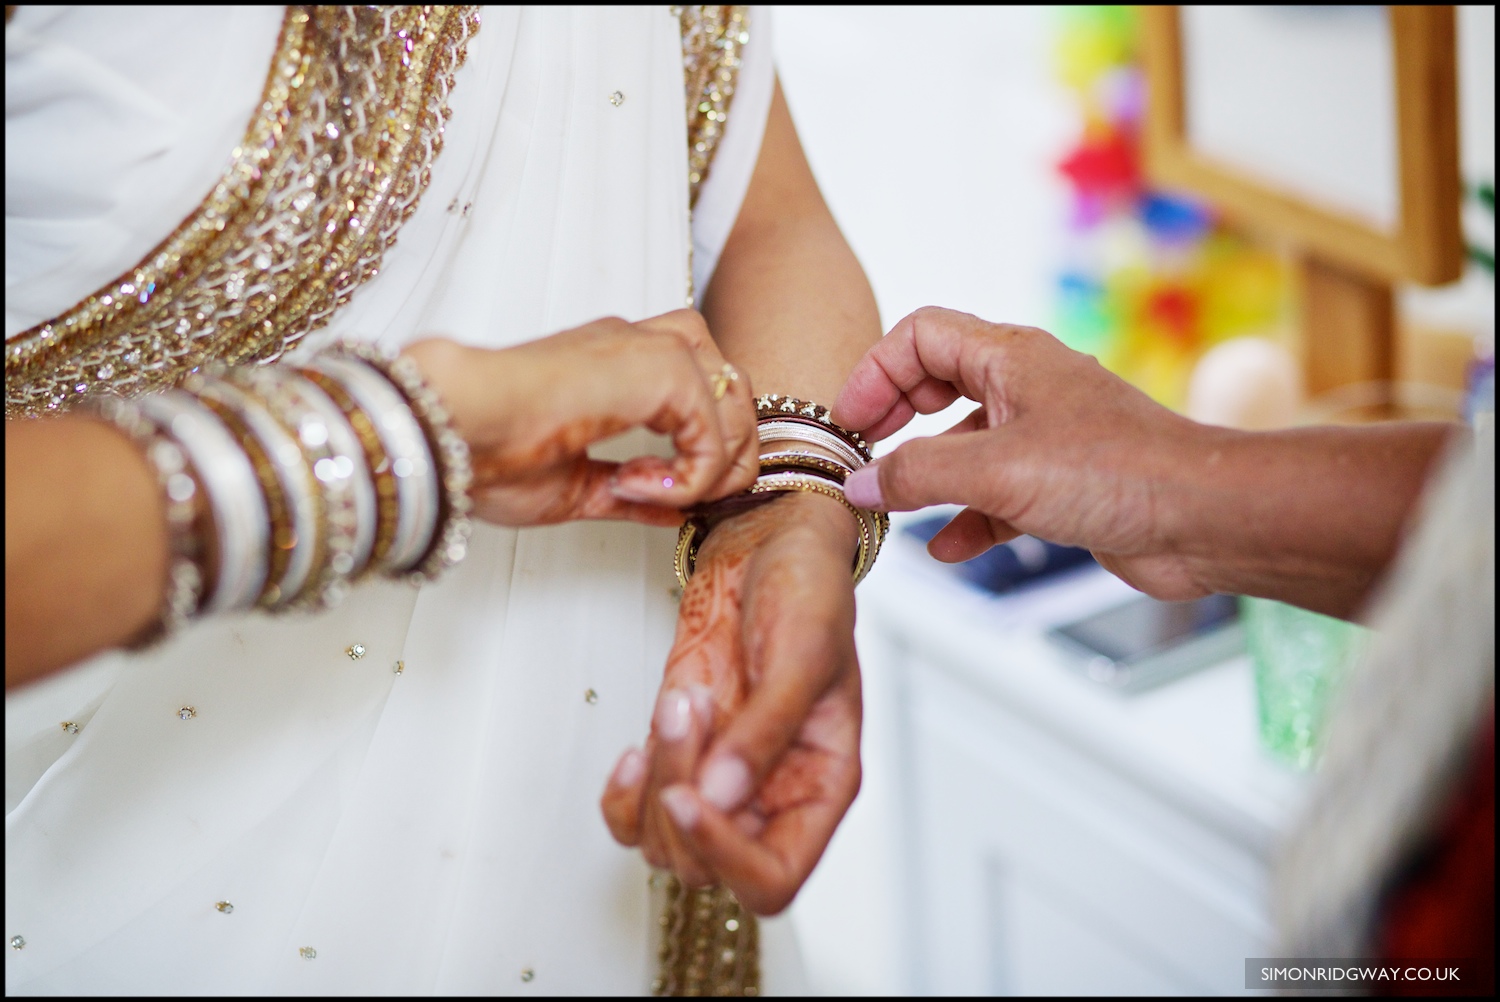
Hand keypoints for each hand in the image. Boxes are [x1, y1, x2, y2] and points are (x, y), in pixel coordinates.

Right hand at [403, 309, 757, 526]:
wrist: (446, 430)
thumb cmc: (482, 453)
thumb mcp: (577, 488)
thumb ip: (633, 493)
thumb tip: (677, 508)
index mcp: (616, 366)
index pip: (702, 383)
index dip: (710, 443)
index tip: (671, 498)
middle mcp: (634, 345)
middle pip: (731, 380)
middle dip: (729, 451)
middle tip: (688, 499)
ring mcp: (643, 347)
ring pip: (733, 390)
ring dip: (716, 456)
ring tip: (664, 493)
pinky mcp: (650, 364)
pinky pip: (712, 420)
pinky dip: (694, 467)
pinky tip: (640, 487)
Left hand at [599, 491, 862, 914]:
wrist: (769, 538)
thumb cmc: (810, 587)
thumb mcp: (802, 653)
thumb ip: (766, 731)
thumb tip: (721, 800)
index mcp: (822, 784)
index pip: (772, 880)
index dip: (726, 857)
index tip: (690, 797)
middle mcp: (771, 792)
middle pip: (707, 867)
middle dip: (681, 800)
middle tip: (690, 711)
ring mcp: (720, 773)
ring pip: (662, 841)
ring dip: (653, 782)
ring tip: (679, 701)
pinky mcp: (680, 748)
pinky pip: (634, 811)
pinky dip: (622, 791)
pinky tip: (636, 744)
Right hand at [832, 306, 1211, 600]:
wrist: (1202, 519)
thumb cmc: (1116, 472)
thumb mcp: (995, 470)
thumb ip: (918, 473)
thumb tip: (861, 482)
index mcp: (1011, 357)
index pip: (921, 337)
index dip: (876, 372)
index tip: (849, 421)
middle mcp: (1027, 388)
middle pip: (938, 383)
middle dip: (895, 418)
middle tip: (862, 452)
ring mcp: (1046, 437)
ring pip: (966, 445)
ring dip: (928, 475)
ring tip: (893, 506)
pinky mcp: (1063, 485)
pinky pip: (997, 494)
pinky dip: (968, 517)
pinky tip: (949, 547)